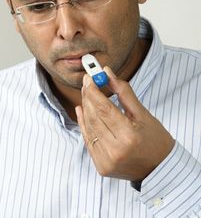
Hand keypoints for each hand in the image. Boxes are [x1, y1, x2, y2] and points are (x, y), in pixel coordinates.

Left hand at [75, 67, 174, 181]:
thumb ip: (124, 92)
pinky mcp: (101, 166)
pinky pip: (88, 140)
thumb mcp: (143, 113)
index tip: (89, 77)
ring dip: (85, 108)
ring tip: (86, 93)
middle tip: (87, 82)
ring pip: (88, 127)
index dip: (93, 90)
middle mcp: (115, 150)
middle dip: (88, 96)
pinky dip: (84, 123)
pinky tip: (82, 110)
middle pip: (93, 117)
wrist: (160, 169)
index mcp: (129, 136)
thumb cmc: (155, 139)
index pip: (104, 108)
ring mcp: (106, 161)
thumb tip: (107, 73)